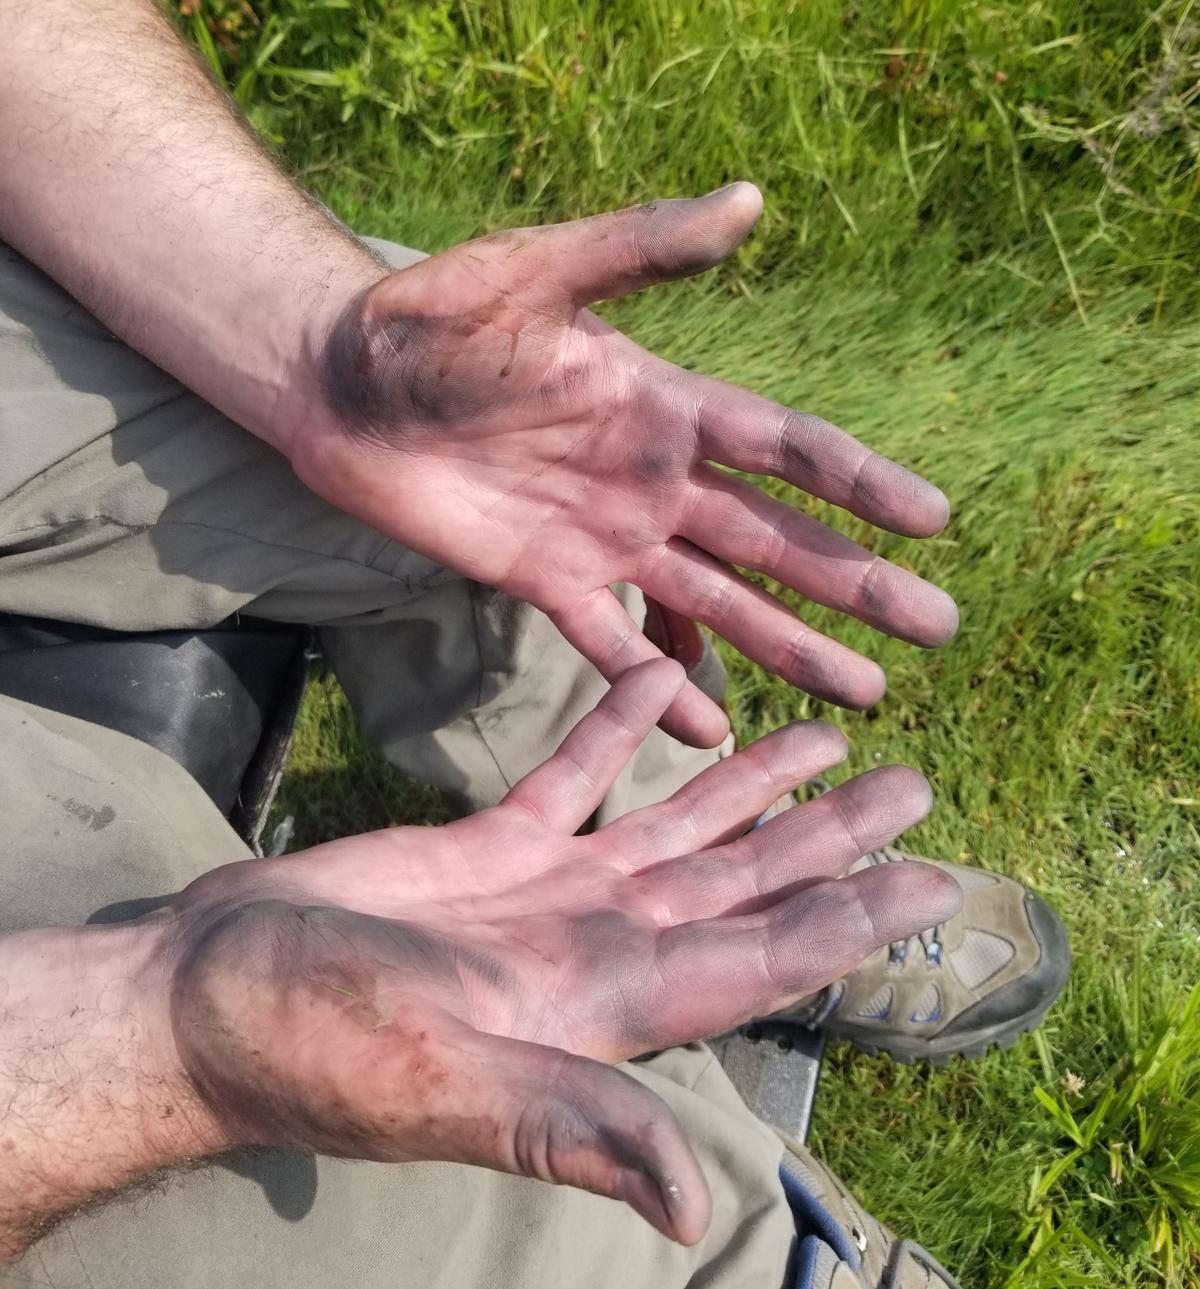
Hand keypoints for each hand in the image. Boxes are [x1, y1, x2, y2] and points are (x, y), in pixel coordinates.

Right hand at [164, 660, 961, 1242]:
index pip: (760, 959)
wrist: (215, 994)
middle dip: (828, 838)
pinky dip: (621, 732)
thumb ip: (571, 1128)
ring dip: (746, 785)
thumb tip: (692, 1209)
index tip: (931, 881)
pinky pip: (578, 778)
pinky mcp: (491, 845)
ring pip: (674, 827)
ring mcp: (547, 892)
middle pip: (741, 884)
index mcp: (606, 1004)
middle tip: (912, 784)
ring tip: (818, 737)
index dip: (849, 923)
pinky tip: (663, 687)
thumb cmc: (319, 1047)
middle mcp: (597, 947)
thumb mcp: (447, 1088)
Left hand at [289, 185, 957, 747]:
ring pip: (717, 602)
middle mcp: (653, 479)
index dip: (859, 483)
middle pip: (776, 540)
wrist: (339, 386)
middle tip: (938, 629)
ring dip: (790, 646)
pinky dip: (659, 689)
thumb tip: (749, 200)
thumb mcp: (535, 273)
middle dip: (856, 585)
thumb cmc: (430, 319)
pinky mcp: (545, 583)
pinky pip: (614, 646)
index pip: (784, 447)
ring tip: (864, 692)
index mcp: (664, 404)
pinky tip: (711, 730)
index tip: (936, 521)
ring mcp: (606, 538)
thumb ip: (638, 253)